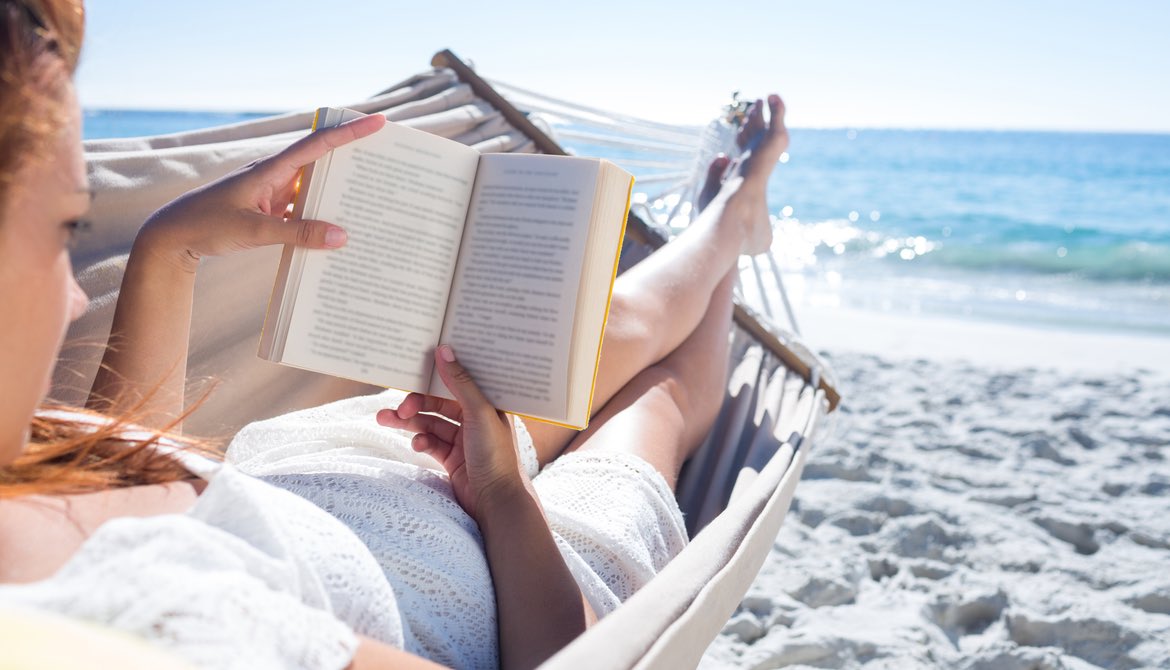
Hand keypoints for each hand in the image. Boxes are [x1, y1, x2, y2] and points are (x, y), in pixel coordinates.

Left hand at [136, 113, 386, 271]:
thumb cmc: (206, 225)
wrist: (171, 237)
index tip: (378, 122)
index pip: (318, 145)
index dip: (349, 133)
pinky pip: (303, 210)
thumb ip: (298, 233)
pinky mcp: (269, 211)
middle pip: (322, 161)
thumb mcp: (253, 231)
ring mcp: (272, 194)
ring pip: (314, 188)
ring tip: (372, 197)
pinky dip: (321, 217)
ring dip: (338, 191)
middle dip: (353, 157)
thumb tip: (341, 236)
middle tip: (386, 158)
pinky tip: (338, 230)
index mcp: (270, 169)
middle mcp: (274, 176)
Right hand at [376, 345, 526, 520]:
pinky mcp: (453, 460)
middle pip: (440, 403)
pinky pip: (430, 443)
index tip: (416, 366)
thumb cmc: (496, 455)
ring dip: (410, 421)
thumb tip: (444, 350)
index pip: (460, 382)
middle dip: (416, 403)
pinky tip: (417, 445)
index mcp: (489, 404)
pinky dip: (421, 441)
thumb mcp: (479, 413)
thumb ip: (460, 383)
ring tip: (386, 419)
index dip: (439, 374)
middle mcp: (477, 419)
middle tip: (398, 407)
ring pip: (431, 423)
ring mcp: (464, 440)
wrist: (496, 502)